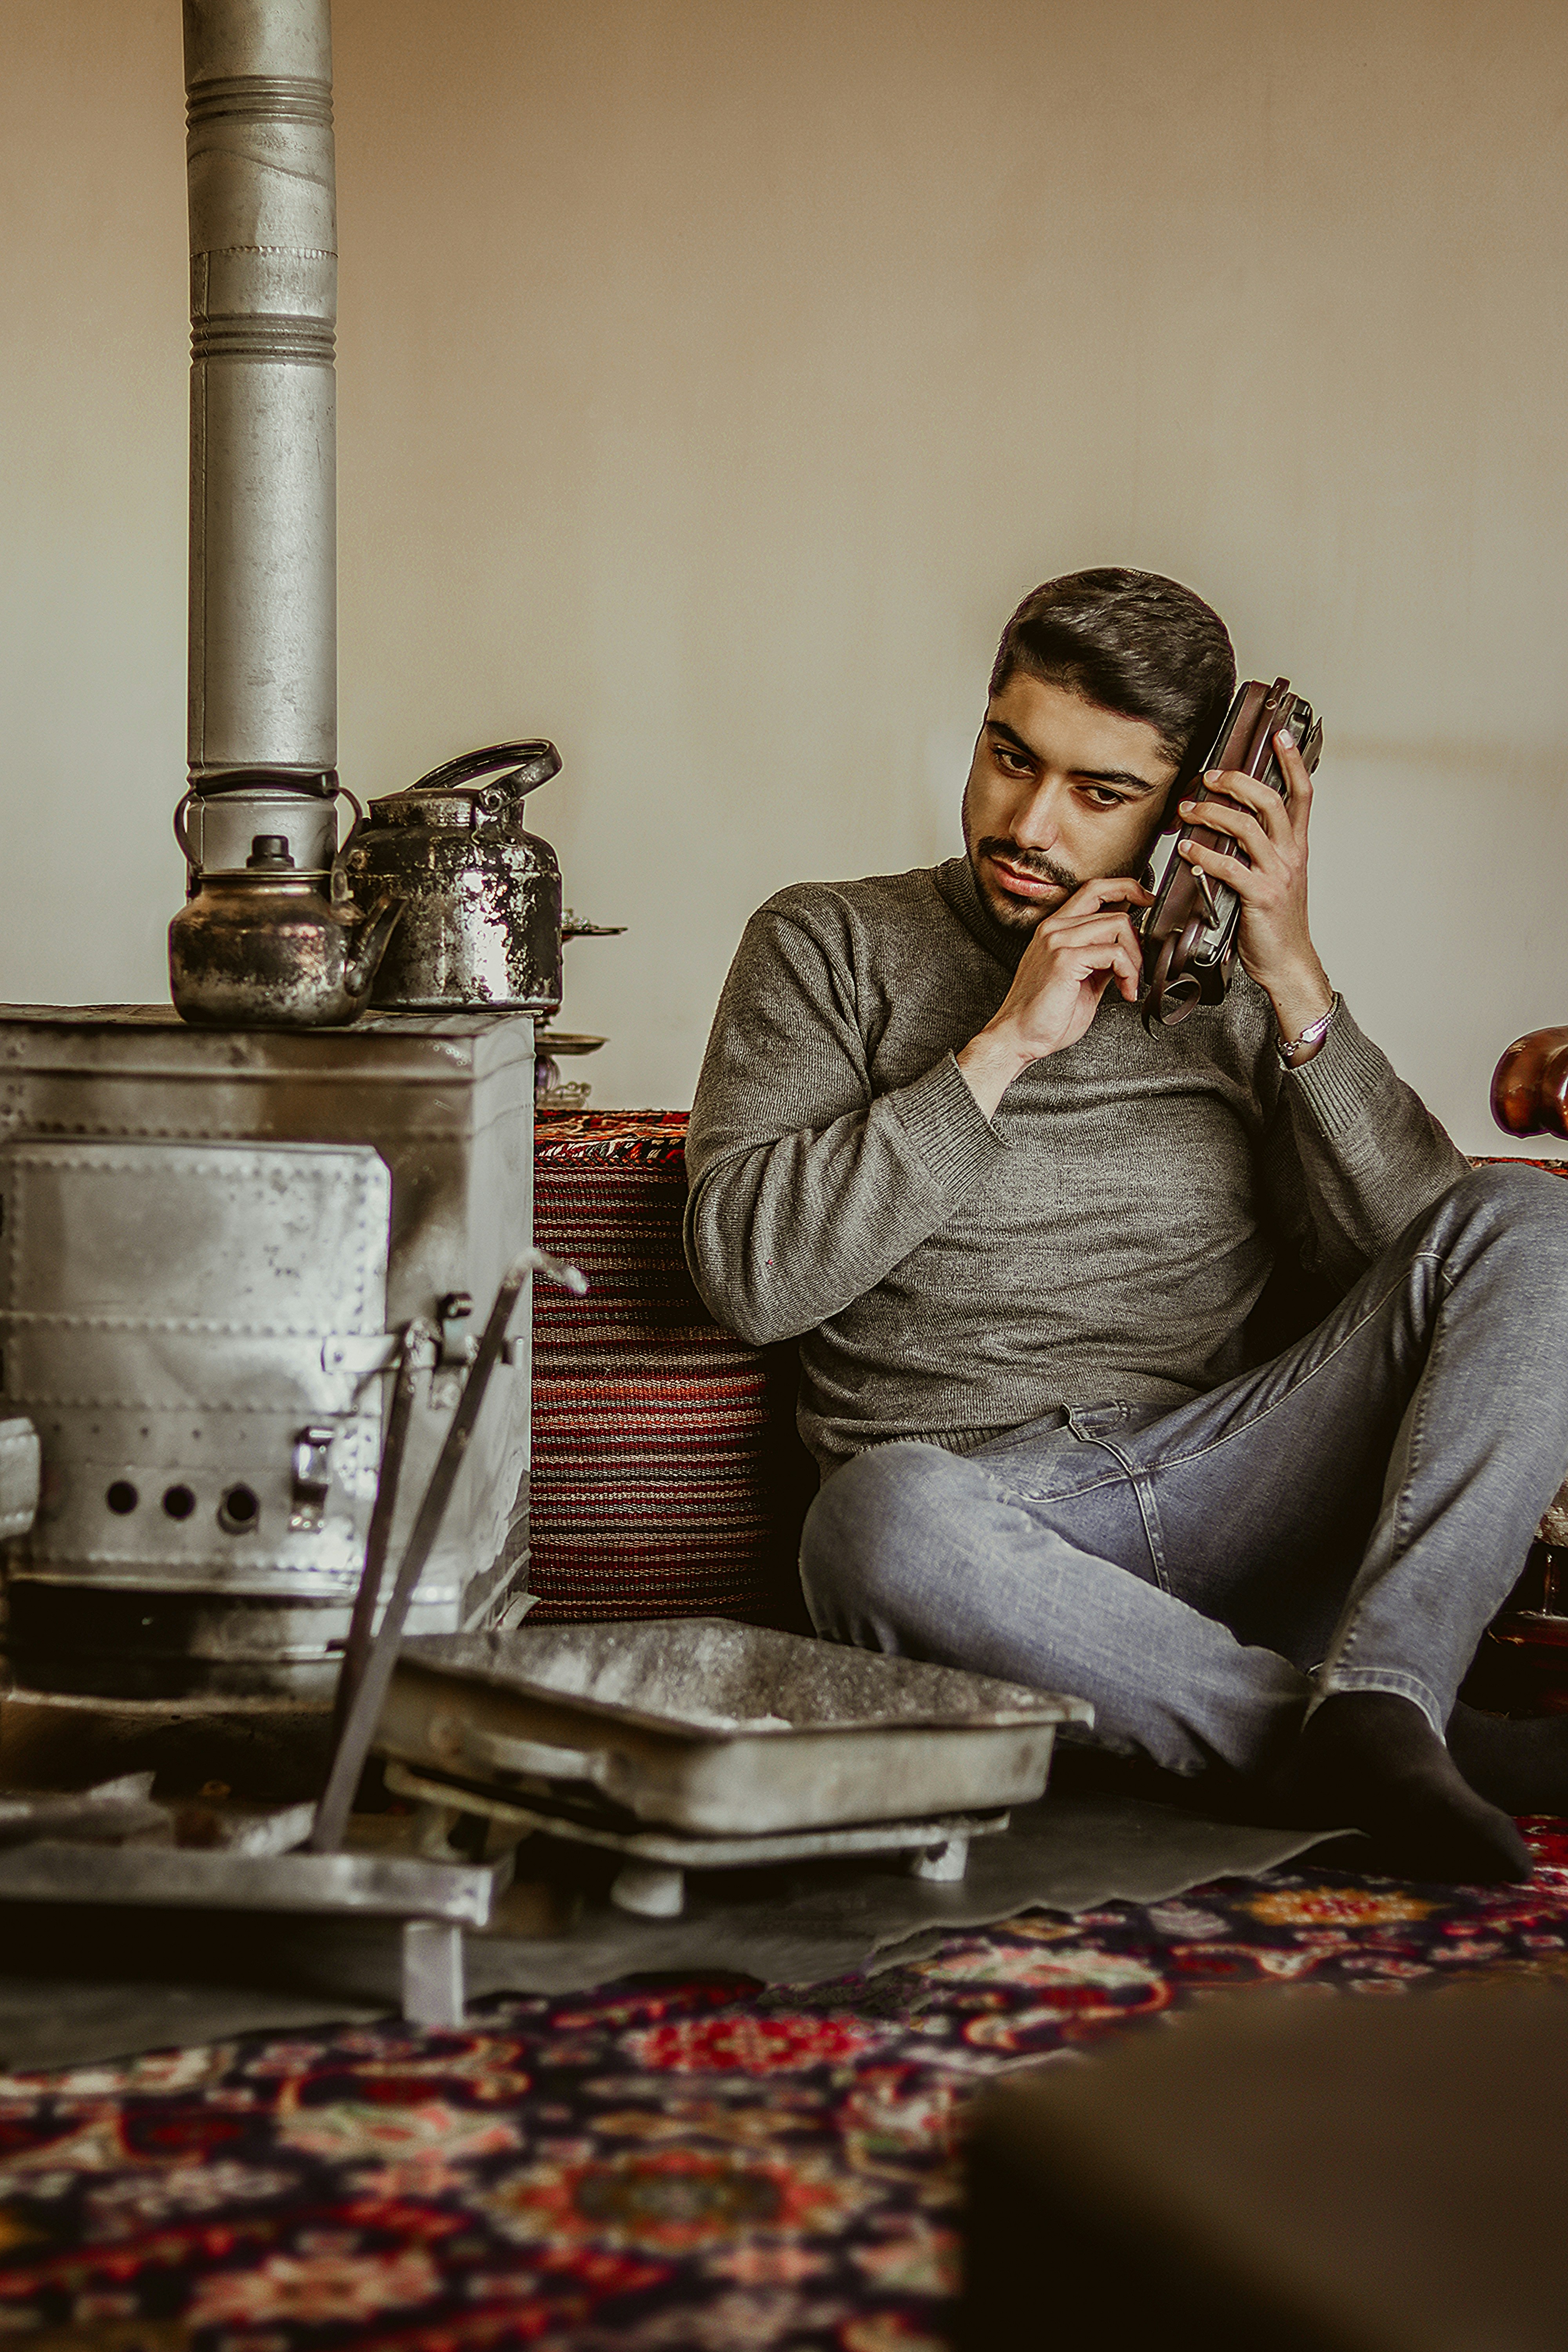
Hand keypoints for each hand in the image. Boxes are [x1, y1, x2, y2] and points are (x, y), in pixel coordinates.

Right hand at [956, 875, 1152, 1115]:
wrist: (1018, 1037)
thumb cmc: (1045, 1016)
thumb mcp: (1081, 979)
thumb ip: (1101, 958)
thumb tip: (1127, 949)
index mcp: (1055, 929)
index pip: (1094, 889)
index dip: (1125, 887)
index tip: (1146, 899)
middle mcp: (1054, 929)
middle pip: (1111, 906)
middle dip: (1137, 937)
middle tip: (1139, 965)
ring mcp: (1057, 941)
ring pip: (1118, 926)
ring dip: (1135, 958)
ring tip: (1129, 983)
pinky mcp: (1064, 960)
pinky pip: (1114, 953)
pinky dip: (1129, 973)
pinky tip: (1125, 992)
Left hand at [1176, 730, 1332, 1045]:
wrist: (1288, 961)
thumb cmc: (1275, 921)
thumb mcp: (1274, 877)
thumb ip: (1258, 850)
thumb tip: (1225, 825)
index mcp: (1296, 846)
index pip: (1302, 794)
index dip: (1293, 762)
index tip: (1281, 735)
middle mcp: (1291, 855)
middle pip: (1271, 802)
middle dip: (1238, 782)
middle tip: (1209, 776)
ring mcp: (1277, 875)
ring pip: (1247, 828)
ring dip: (1213, 813)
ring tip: (1187, 811)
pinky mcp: (1260, 896)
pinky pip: (1229, 867)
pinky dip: (1204, 854)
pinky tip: (1186, 849)